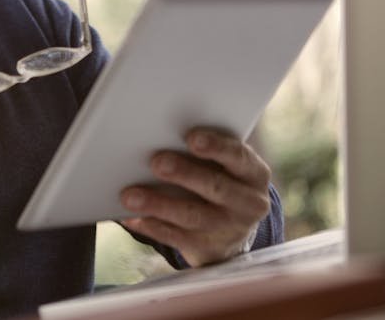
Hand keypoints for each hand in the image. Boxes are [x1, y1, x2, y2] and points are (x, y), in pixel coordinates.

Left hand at [119, 128, 271, 266]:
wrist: (232, 231)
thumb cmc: (221, 180)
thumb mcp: (225, 166)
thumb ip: (205, 152)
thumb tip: (162, 136)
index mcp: (254, 174)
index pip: (238, 156)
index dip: (216, 147)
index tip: (191, 138)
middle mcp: (248, 203)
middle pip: (215, 187)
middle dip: (184, 173)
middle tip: (156, 162)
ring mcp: (229, 229)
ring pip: (192, 216)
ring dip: (158, 204)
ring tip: (130, 196)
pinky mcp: (208, 249)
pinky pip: (176, 237)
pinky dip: (151, 226)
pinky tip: (131, 217)